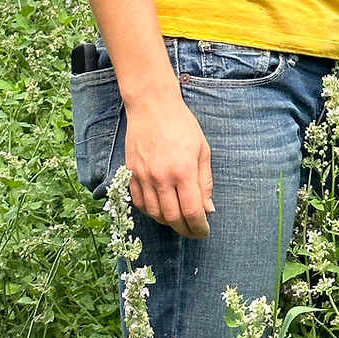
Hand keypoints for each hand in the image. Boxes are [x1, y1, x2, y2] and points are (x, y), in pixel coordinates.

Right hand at [124, 94, 214, 237]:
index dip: (199, 227)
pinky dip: (150, 212)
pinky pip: (138, 203)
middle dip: (185, 229)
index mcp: (184, 171)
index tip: (204, 231)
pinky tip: (160, 210)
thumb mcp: (202, 149)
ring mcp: (143, 177)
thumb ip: (205, 181)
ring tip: (178, 222)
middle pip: (172, 217)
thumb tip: (208, 209)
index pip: (192, 211)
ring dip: (168, 223)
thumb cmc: (182, 124)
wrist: (152, 106)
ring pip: (154, 214)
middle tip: (193, 231)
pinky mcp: (130, 173)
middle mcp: (162, 177)